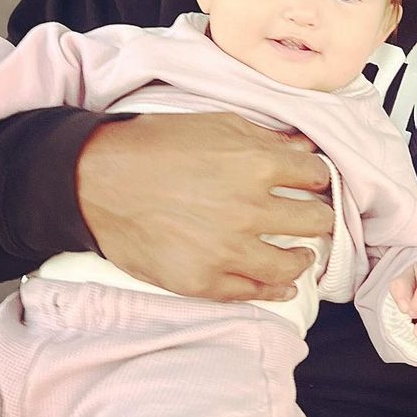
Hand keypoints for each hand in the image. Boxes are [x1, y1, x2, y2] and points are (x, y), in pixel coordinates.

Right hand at [76, 112, 333, 301]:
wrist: (97, 181)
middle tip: (315, 219)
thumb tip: (303, 145)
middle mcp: (250, 209)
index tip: (315, 184)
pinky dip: (275, 290)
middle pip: (315, 220)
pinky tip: (283, 286)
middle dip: (319, 217)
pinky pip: (254, 292)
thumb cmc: (153, 146)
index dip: (318, 178)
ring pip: (292, 263)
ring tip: (303, 255)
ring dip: (304, 257)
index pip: (315, 175)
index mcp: (257, 164)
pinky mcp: (205, 280)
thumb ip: (264, 137)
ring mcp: (229, 249)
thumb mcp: (215, 125)